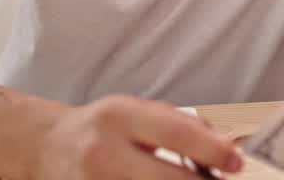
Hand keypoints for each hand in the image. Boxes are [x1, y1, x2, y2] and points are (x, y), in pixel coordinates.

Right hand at [23, 95, 242, 179]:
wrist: (48, 147)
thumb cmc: (105, 127)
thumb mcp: (138, 111)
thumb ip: (180, 125)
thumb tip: (225, 146)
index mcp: (119, 116)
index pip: (175, 133)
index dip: (212, 149)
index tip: (236, 161)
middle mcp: (103, 152)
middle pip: (166, 179)